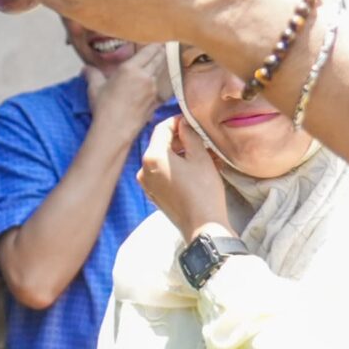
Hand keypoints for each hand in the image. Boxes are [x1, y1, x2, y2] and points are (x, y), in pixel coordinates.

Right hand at [84, 44, 167, 125]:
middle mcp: (145, 76)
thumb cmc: (103, 107)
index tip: (157, 41)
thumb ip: (92, 74)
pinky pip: (161, 87)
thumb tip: (85, 69)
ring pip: (161, 72)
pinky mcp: (156, 101)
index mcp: (130, 68)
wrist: (115, 130)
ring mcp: (153, 89)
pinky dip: (160, 82)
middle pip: (159, 58)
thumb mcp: (95, 87)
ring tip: (161, 62)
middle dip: (161, 52)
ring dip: (161, 66)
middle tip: (164, 46)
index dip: (155, 44)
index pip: (149, 51)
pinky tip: (158, 82)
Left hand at [139, 117, 229, 236]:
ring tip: (204, 154)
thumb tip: (184, 123)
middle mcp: (143, 170)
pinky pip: (164, 174)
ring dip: (182, 154)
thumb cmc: (203, 190)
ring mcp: (147, 185)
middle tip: (202, 138)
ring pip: (164, 160)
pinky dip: (177, 168)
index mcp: (152, 157)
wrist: (203, 227)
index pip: (162, 128)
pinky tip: (196, 169)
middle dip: (181, 139)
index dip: (178, 121)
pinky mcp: (154, 196)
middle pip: (161, 144)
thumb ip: (190, 135)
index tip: (193, 122)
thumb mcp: (200, 157)